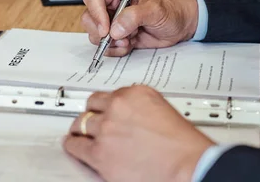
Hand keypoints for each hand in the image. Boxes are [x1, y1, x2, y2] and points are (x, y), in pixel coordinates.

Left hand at [64, 85, 213, 181]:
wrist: (186, 165)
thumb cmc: (183, 146)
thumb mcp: (164, 111)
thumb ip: (143, 109)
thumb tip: (132, 117)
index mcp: (136, 93)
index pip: (110, 94)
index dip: (106, 105)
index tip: (104, 109)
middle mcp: (119, 106)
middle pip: (93, 106)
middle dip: (92, 114)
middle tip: (90, 120)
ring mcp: (107, 128)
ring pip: (81, 123)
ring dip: (80, 129)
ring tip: (78, 132)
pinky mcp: (99, 152)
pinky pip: (76, 145)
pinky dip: (73, 145)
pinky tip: (73, 145)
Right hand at [81, 0, 197, 55]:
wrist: (179, 26)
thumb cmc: (170, 11)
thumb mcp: (156, 10)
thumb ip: (135, 16)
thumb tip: (116, 28)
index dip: (96, 12)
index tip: (106, 28)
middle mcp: (112, 5)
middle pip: (89, 17)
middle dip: (101, 32)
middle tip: (118, 38)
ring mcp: (113, 22)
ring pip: (95, 34)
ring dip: (110, 43)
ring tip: (128, 41)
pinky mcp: (116, 36)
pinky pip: (105, 46)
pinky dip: (115, 50)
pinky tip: (129, 45)